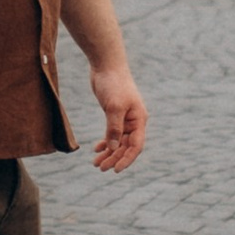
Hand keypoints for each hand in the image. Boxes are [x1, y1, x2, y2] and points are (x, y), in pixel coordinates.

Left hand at [86, 60, 147, 175]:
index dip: (127, 159)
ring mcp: (124, 118)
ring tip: (96, 163)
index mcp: (139, 120)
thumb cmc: (113, 83)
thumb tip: (114, 147)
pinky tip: (97, 149)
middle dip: (114, 158)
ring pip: (118, 141)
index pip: (136, 146)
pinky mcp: (114, 114)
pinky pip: (112, 133)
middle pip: (126, 146)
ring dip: (108, 152)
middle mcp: (134, 121)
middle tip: (100, 168)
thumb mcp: (113, 107)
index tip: (115, 170)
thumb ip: (114, 128)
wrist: (106, 65)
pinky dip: (106, 142)